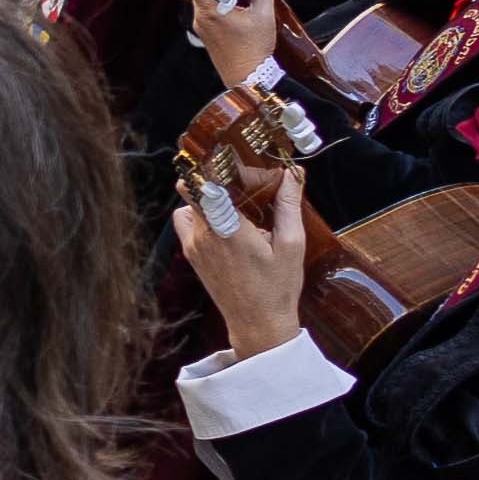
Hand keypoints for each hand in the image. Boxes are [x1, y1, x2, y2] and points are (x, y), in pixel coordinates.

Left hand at [172, 157, 313, 360]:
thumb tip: (292, 172)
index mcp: (229, 228)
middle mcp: (204, 234)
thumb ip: (288, 205)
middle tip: (240, 177)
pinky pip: (186, 221)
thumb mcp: (291, 244)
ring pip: (189, 204)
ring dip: (206, 196)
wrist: (257, 325)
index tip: (229, 154)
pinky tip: (224, 219)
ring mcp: (193, 245)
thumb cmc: (277, 288)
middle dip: (215, 177)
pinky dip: (199, 213)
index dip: (214, 164)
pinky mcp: (191, 255)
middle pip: (196, 189)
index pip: (206, 183)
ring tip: (234, 200)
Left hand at [191, 0, 282, 88]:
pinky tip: (238, 12)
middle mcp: (200, 18)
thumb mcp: (264, 15)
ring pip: (204, 2)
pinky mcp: (206, 37)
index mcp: (210, 10)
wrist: (248, 78)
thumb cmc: (253, 51)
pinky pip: (207, 15)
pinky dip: (219, 9)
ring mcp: (201, 28)